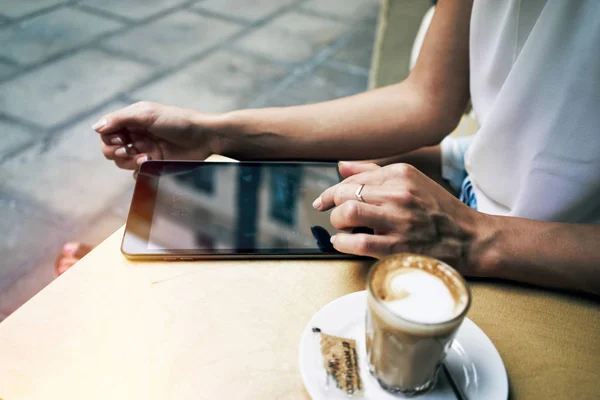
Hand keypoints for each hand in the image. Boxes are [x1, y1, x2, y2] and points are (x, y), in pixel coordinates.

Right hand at [93, 102, 224, 171]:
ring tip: (146, 158)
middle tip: (129, 150)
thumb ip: (121, 119)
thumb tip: (96, 127)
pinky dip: (139, 173)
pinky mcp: (155, 166)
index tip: (121, 140)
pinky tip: (149, 166)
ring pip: (122, 163)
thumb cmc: (178, 121)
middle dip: (115, 152)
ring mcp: (145, 152)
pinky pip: (138, 175)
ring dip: (129, 162)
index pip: (107, 132)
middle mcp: (136, 137)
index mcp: (132, 122)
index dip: (109, 138)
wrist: (204, 138)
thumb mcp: (147, 114)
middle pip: (110, 149)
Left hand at [313, 162, 482, 272]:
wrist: (471, 239)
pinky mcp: (397, 247)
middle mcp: (399, 194)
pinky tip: (342, 243)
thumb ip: (375, 172)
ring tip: (340, 227)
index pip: (354, 178)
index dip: (333, 190)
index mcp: (402, 175)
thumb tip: (341, 165)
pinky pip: (356, 242)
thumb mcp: (413, 182)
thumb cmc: (439, 211)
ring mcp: (398, 221)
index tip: (325, 199)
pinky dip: (342, 242)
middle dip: (329, 203)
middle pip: (345, 193)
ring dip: (336, 221)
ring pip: (346, 213)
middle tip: (328, 212)